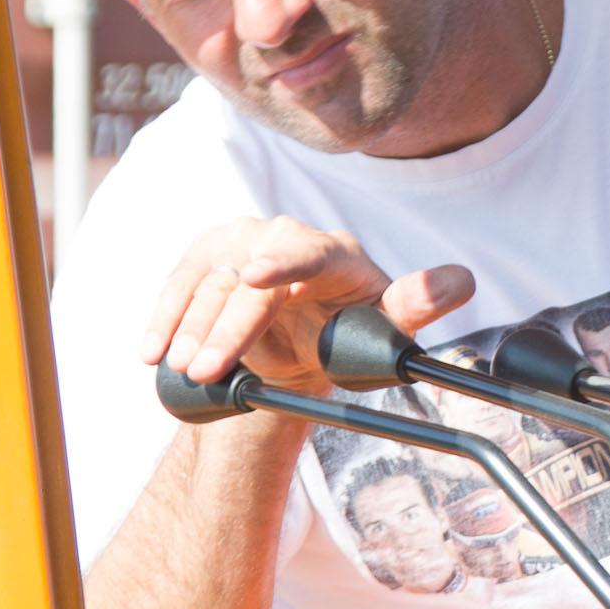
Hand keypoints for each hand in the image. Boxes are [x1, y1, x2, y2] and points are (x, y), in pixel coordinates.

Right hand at [143, 217, 473, 393]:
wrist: (303, 342)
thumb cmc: (350, 334)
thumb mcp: (384, 330)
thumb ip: (415, 307)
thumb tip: (461, 281)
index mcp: (335, 254)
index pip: (308, 251)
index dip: (282, 262)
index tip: (255, 277)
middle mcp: (285, 237)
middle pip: (248, 279)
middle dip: (227, 328)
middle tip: (208, 371)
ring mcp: (241, 243)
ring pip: (208, 283)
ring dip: (188, 329)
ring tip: (182, 370)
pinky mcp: (207, 257)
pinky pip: (179, 284)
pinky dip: (162, 318)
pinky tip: (149, 352)